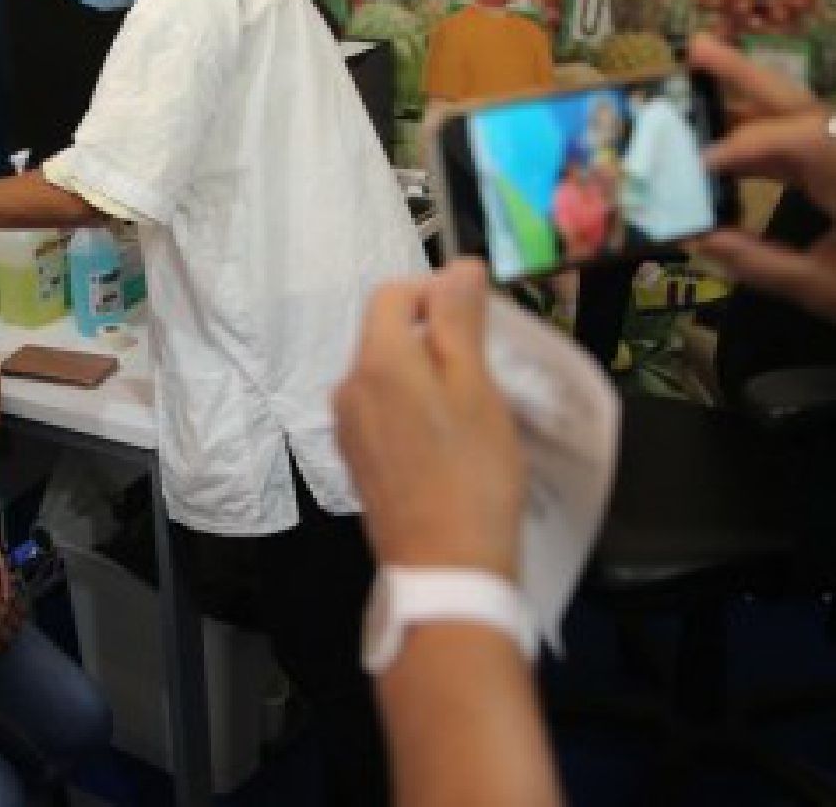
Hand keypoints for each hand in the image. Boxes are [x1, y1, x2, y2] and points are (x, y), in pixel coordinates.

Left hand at [334, 260, 522, 580]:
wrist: (448, 568)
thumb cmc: (472, 476)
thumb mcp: (476, 386)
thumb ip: (460, 321)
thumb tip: (457, 267)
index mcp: (376, 361)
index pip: (393, 293)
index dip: (437, 292)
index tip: (479, 318)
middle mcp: (349, 388)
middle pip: (388, 334)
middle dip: (435, 337)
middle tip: (487, 368)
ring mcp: (349, 428)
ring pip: (388, 375)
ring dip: (427, 376)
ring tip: (474, 409)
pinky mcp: (359, 461)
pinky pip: (384, 413)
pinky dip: (415, 411)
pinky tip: (451, 441)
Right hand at [688, 34, 835, 359]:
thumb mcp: (829, 294)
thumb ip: (762, 264)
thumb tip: (702, 238)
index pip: (804, 141)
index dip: (747, 144)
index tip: (698, 162)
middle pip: (801, 105)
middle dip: (747, 74)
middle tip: (697, 47)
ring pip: (800, 119)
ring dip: (751, 98)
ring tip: (700, 76)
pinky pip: (802, 146)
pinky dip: (762, 139)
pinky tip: (728, 145)